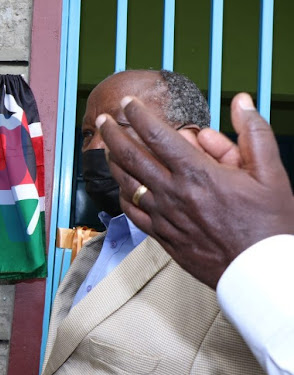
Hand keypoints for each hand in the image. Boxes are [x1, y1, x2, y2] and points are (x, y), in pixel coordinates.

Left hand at [97, 93, 293, 287]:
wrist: (259, 271)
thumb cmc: (267, 225)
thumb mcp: (270, 173)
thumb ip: (253, 133)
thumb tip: (241, 102)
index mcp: (197, 174)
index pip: (157, 135)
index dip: (139, 115)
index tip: (129, 103)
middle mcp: (174, 193)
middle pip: (132, 156)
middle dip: (114, 133)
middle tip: (105, 120)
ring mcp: (164, 216)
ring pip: (126, 183)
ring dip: (113, 161)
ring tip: (107, 148)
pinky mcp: (162, 235)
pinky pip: (132, 212)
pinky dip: (123, 194)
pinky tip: (123, 186)